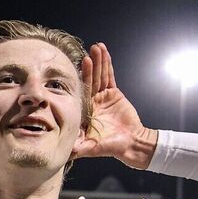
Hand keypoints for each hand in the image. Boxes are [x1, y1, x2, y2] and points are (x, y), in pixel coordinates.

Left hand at [71, 43, 156, 168]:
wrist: (131, 144)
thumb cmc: (111, 147)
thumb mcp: (92, 147)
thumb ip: (80, 147)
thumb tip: (66, 151)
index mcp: (84, 111)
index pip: (82, 92)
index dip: (82, 79)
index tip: (79, 66)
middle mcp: (91, 101)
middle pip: (90, 80)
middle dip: (90, 66)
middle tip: (89, 52)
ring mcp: (101, 96)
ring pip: (100, 76)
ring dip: (99, 61)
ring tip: (98, 47)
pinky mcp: (113, 93)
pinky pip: (109, 77)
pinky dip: (107, 65)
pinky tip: (105, 53)